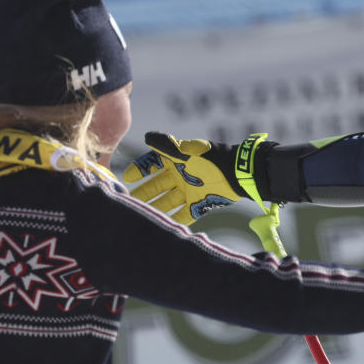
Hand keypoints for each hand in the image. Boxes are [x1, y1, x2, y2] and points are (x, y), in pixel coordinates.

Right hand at [122, 132, 244, 224]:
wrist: (237, 173)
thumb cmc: (211, 159)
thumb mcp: (187, 152)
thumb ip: (167, 145)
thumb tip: (147, 136)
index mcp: (177, 160)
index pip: (152, 164)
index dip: (140, 170)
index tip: (126, 177)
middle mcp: (181, 176)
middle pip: (156, 186)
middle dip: (142, 193)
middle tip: (127, 202)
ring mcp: (190, 191)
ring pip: (166, 201)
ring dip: (154, 208)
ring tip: (139, 216)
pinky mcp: (200, 204)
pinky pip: (183, 214)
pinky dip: (173, 220)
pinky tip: (160, 227)